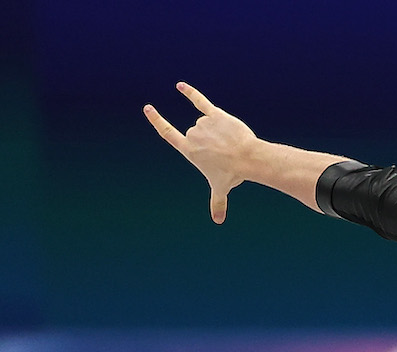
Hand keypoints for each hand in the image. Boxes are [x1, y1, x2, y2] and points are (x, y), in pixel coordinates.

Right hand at [143, 83, 257, 223]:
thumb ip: (217, 203)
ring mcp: (203, 124)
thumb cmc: (233, 173)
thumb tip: (218, 221)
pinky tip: (180, 86)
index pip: (167, 133)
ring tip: (229, 144)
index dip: (157, 121)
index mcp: (188, 150)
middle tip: (225, 153)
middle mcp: (192, 135)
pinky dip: (191, 93)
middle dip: (209, 142)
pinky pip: (201, 102)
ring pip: (206, 123)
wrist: (247, 157)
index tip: (149, 109)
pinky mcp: (215, 115)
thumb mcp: (220, 189)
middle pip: (196, 133)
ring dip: (216, 132)